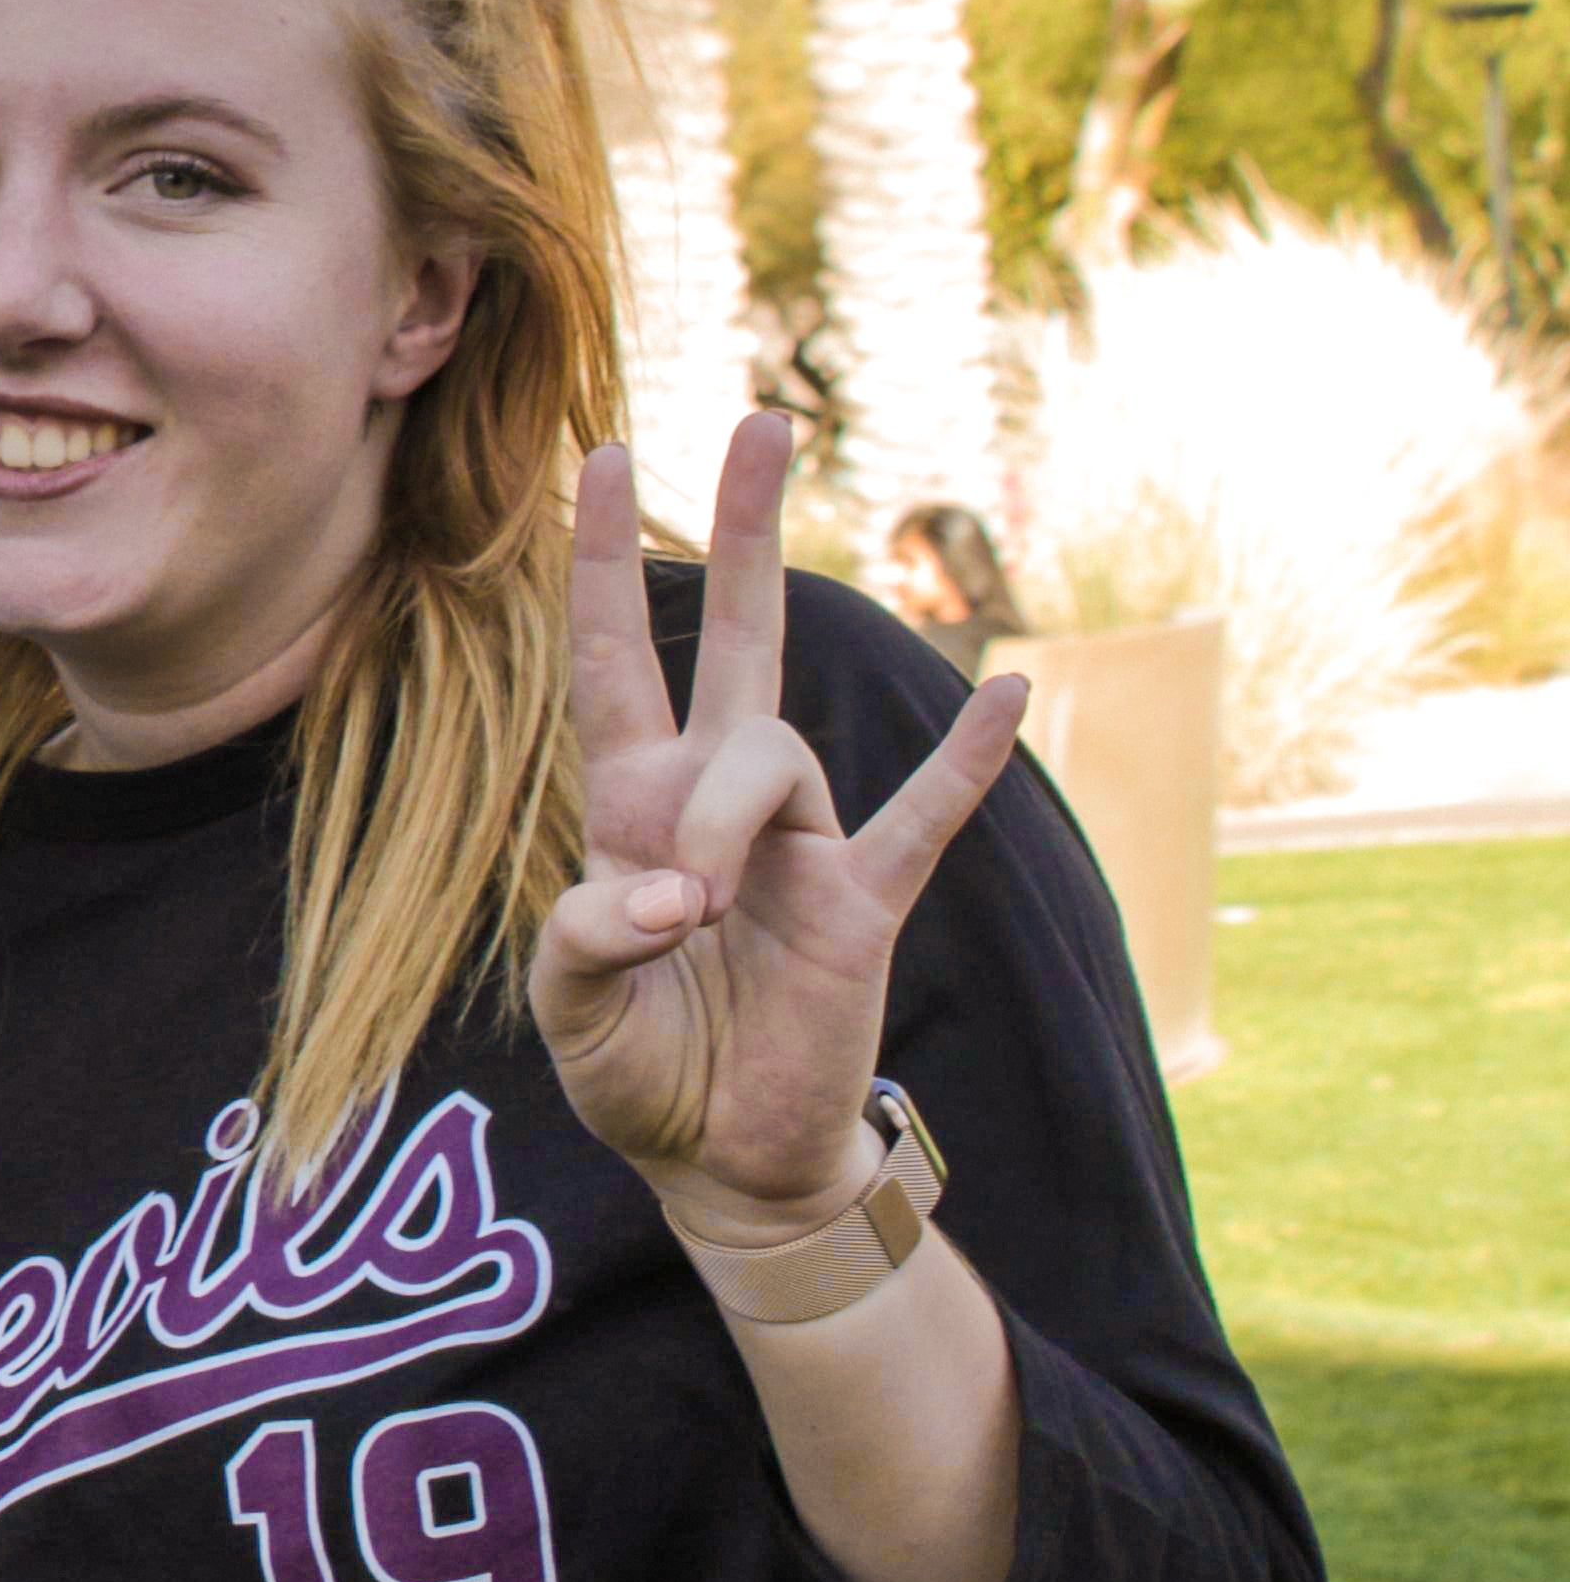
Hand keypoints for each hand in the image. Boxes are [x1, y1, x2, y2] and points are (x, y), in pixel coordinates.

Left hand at [532, 412, 1029, 1235]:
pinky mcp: (866, 902)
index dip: (608, 561)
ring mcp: (799, 843)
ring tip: (693, 918)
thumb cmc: (639, 1072)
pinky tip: (1008, 687)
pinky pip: (923, 815)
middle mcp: (714, 799)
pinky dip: (966, 757)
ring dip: (721, 823)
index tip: (605, 453)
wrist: (725, 1164)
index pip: (615, 656)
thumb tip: (668, 895)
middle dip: (746, 526)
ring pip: (771, 752)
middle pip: (737, 633)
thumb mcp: (572, 1012)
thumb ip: (586, 944)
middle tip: (760, 417)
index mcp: (627, 806)